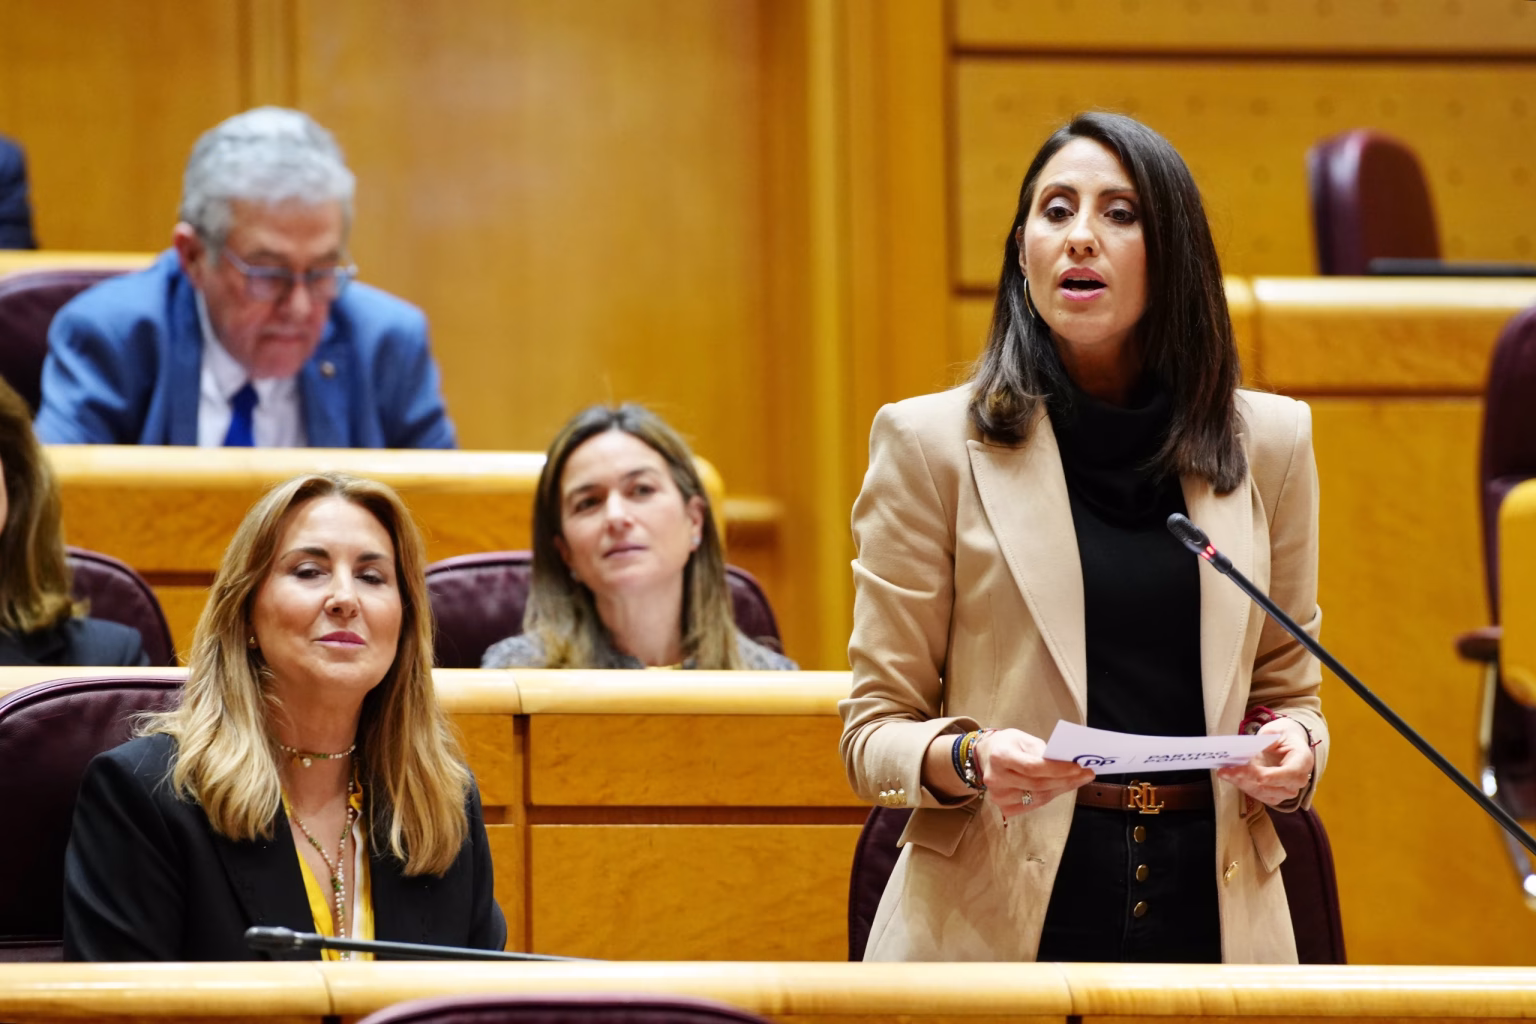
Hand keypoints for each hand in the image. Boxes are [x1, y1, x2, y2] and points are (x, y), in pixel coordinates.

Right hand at [976, 728, 1095, 819]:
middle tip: (1087, 774)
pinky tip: (1062, 787)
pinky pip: (1034, 805)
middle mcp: (996, 779)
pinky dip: (1050, 796)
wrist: (986, 757)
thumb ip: (1043, 751)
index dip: (1057, 769)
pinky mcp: (1004, 808)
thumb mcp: (1024, 739)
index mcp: (1000, 756)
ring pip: (1039, 797)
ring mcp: (998, 796)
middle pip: (1038, 784)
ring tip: (1079, 780)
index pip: (1033, 767)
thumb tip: (1069, 763)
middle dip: (1066, 780)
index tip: (1078, 767)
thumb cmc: (1009, 744)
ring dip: (1062, 788)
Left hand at [1217, 717, 1314, 806]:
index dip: (1264, 774)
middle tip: (1225, 769)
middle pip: (1270, 785)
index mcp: (1303, 761)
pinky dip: (1242, 785)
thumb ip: (1265, 741)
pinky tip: (1230, 776)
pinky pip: (1257, 794)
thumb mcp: (1275, 731)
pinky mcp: (1275, 796)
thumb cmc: (1282, 735)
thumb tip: (1246, 750)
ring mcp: (1287, 791)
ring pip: (1260, 792)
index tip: (1242, 769)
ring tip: (1224, 772)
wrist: (1288, 743)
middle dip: (1245, 777)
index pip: (1286, 774)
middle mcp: (1298, 781)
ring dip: (1240, 782)